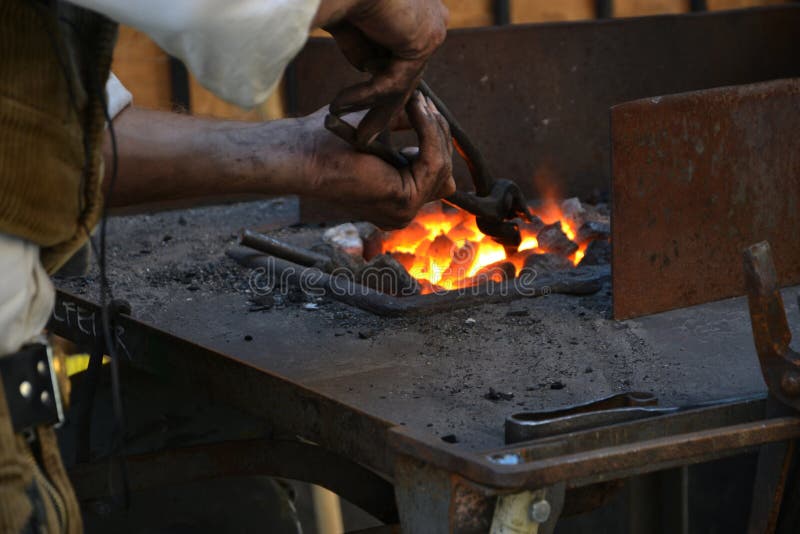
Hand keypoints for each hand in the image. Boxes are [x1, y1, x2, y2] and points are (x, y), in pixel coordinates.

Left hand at [299, 92, 454, 228]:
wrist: (306, 152)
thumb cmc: (329, 140)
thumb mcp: (377, 127)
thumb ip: (404, 124)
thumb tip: (429, 109)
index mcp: (394, 201)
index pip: (436, 175)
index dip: (435, 140)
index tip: (424, 108)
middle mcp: (401, 212)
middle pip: (445, 173)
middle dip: (438, 133)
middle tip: (423, 101)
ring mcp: (404, 212)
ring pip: (442, 166)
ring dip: (434, 129)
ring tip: (418, 101)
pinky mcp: (405, 201)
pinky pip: (434, 163)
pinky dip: (429, 132)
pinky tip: (418, 110)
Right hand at [314, 0, 448, 146]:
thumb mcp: (353, 29)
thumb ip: (365, 49)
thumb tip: (368, 71)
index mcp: (418, 14)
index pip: (403, 60)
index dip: (384, 90)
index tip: (366, 112)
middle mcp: (432, 20)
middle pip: (407, 76)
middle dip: (385, 111)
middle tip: (368, 138)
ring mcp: (433, 30)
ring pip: (403, 83)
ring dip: (374, 112)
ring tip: (358, 137)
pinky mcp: (425, 40)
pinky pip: (394, 80)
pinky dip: (366, 95)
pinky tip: (339, 104)